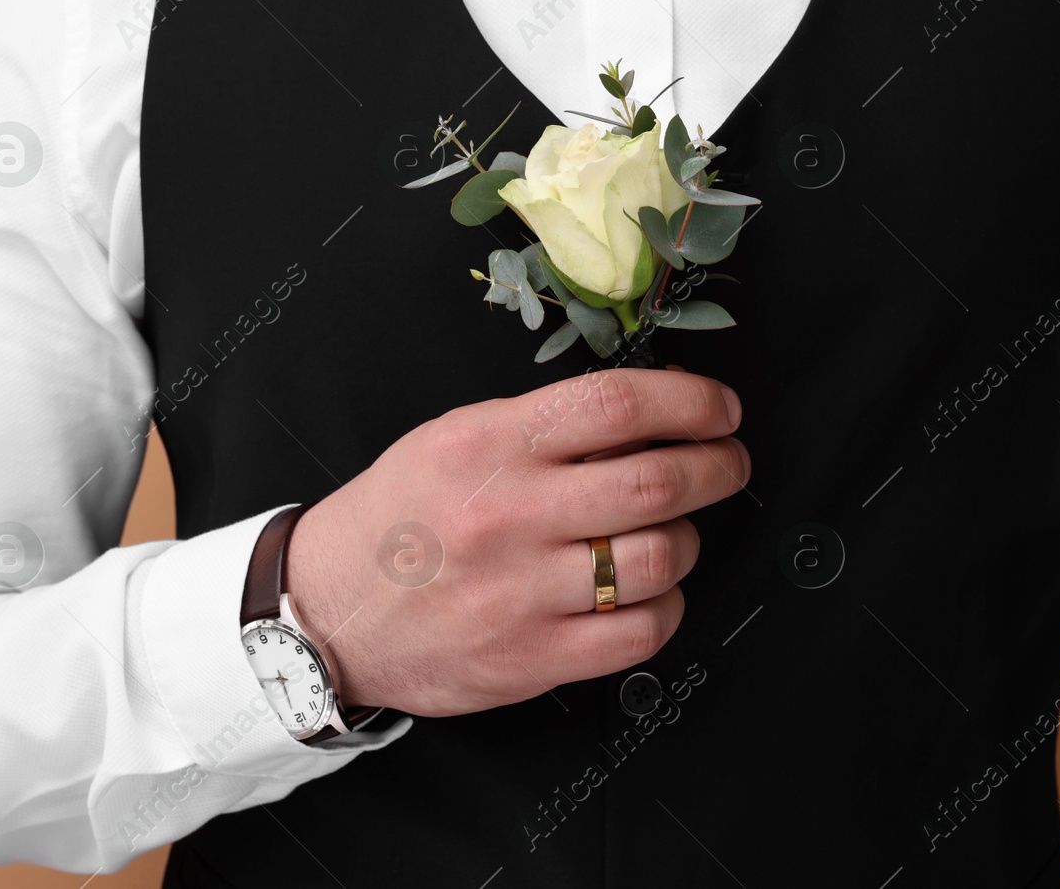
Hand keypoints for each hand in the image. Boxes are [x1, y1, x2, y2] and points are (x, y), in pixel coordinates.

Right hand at [285, 367, 748, 717]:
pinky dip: (667, 607)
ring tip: (676, 532)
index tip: (720, 408)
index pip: (616, 404)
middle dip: (718, 467)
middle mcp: (508, 514)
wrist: (329, 610)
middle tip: (730, 463)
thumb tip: (653, 408)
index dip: (690, 401)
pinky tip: (652, 592)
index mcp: (489, 444)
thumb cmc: (403, 514)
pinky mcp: (532, 659)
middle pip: (655, 483)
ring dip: (691, 541)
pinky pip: (640, 632)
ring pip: (659, 559)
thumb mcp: (456, 437)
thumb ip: (546, 423)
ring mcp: (521, 593)